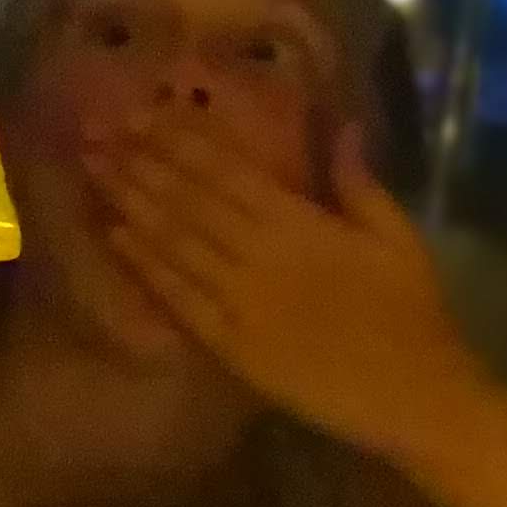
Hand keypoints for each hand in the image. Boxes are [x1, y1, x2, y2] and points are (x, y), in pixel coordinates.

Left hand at [86, 113, 482, 453]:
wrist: (412, 394)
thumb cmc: (412, 312)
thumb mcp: (399, 238)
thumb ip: (360, 183)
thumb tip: (344, 126)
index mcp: (301, 224)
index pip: (227, 171)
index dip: (181, 139)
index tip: (142, 112)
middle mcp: (259, 255)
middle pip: (188, 200)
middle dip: (140, 162)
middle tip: (94, 132)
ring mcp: (239, 301)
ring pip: (174, 242)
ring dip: (131, 204)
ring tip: (94, 171)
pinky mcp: (230, 345)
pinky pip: (179, 298)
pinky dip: (146, 266)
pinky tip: (116, 238)